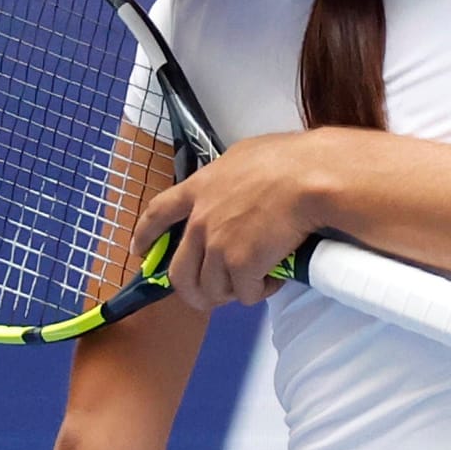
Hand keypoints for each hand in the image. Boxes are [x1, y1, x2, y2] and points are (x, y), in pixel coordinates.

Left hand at [131, 132, 325, 310]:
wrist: (310, 178)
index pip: (158, 214)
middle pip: (179, 271)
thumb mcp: (245, 155)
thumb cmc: (290, 159)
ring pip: (210, 290)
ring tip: (251, 285)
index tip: (140, 251)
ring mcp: (218, 246)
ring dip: (230, 293)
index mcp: (200, 188)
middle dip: (193, 290)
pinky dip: (258, 292)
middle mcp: (201, 220)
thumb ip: (229, 178)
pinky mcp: (240, 266)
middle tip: (211, 293)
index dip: (146, 236)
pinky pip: (245, 294)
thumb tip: (236, 188)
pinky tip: (273, 280)